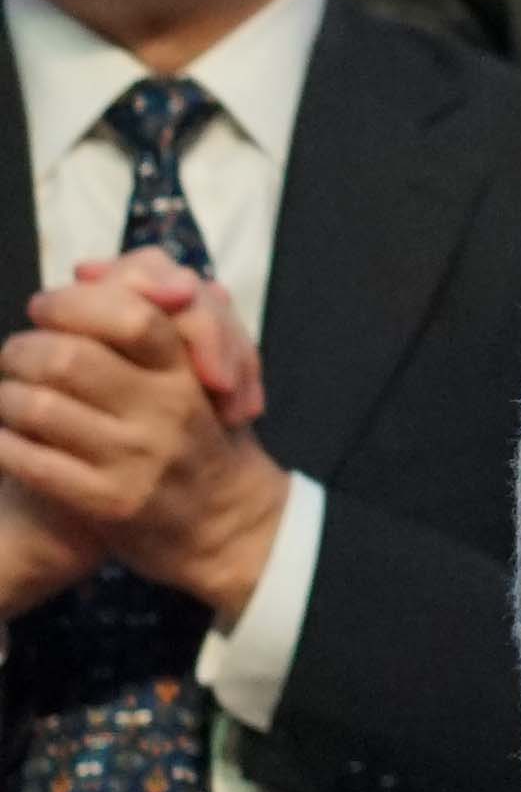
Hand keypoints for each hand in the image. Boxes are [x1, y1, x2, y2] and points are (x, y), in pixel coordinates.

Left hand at [0, 267, 289, 625]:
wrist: (226, 522)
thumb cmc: (200, 431)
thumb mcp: (194, 366)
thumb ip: (150, 312)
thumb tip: (87, 269)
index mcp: (184, 371)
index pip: (131, 315)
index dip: (74, 303)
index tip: (43, 306)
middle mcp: (164, 412)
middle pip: (70, 358)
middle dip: (24, 349)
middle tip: (13, 353)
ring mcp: (135, 460)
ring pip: (41, 409)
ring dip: (7, 395)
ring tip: (6, 394)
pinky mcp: (108, 504)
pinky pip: (33, 463)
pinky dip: (5, 444)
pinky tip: (3, 438)